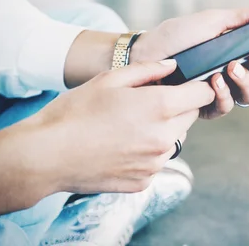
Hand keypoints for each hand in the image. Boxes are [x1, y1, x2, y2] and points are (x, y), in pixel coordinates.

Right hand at [0, 60, 214, 214]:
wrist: (46, 156)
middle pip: (190, 117)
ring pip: (174, 140)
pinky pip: (156, 162)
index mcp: (159, 107)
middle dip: (177, 107)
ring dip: (162, 131)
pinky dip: (146, 153)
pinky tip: (120, 146)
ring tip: (128, 126)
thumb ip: (148, 70)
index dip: (196, 87)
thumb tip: (172, 66)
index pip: (203, 95)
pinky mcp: (144, 182)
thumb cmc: (74, 113)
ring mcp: (155, 163)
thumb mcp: (109, 79)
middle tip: (146, 104)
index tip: (185, 86)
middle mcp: (164, 138)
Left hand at [131, 8, 248, 118]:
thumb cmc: (176, 37)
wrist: (145, 54)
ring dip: (246, 81)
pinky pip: (226, 106)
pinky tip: (215, 81)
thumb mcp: (211, 21)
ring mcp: (223, 92)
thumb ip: (243, 17)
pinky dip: (224, 93)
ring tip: (232, 66)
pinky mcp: (206, 107)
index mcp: (241, 52)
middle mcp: (236, 74)